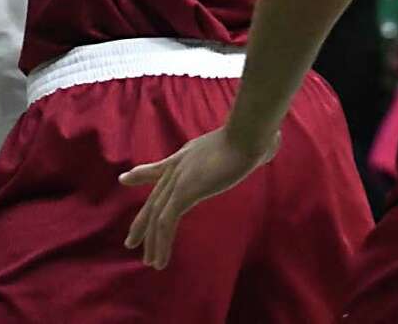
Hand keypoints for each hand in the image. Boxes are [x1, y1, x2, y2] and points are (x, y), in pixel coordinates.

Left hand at [119, 123, 276, 269]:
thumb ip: (253, 149)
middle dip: (142, 221)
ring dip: (152, 241)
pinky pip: (166, 222)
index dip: (141, 174)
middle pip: (154, 198)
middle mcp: (178, 166)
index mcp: (187, 155)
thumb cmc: (253, 138)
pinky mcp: (184, 191)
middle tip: (131, 241)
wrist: (247, 135)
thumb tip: (272, 143)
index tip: (125, 179)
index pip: (159, 168)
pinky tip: (160, 260)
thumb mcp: (245, 143)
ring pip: (157, 215)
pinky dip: (161, 243)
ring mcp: (179, 178)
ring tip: (150, 262)